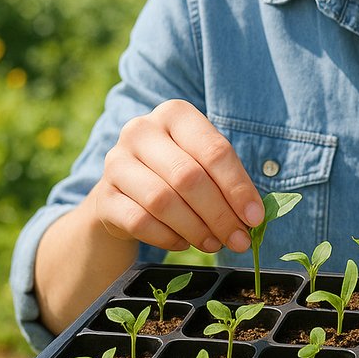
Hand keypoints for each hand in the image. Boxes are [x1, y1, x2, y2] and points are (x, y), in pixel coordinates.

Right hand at [92, 99, 263, 254]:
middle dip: (219, 214)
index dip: (238, 187)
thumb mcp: (203, 165)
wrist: (125, 192)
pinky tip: (183, 242)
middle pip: (189, 177)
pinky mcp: (103, 196)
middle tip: (238, 240)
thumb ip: (228, 184)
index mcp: (175, 113)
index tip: (254, 218)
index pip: (214, 151)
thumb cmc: (176, 173)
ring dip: (196, 229)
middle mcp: (141, 130)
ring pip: (163, 201)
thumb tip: (253, 218)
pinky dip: (168, 238)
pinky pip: (140, 222)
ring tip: (214, 244)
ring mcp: (117, 161)